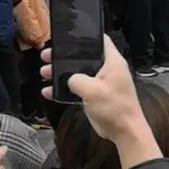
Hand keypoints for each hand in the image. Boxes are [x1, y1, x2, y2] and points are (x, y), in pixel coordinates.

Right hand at [42, 37, 160, 168]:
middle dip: (64, 57)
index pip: (101, 41)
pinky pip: (76, 88)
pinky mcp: (94, 95)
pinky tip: (48, 91)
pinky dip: (63, 89)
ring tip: (44, 72)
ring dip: (60, 73)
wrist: (123, 131)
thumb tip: (70, 79)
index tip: (66, 36)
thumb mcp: (93, 90)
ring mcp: (100, 83)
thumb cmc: (115, 107)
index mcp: (112, 62)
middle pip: (83, 56)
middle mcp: (107, 70)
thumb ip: (77, 79)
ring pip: (77, 72)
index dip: (85, 36)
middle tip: (47, 56)